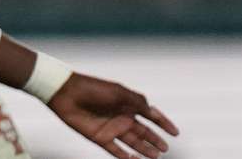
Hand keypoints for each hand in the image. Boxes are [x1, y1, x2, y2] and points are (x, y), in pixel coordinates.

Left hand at [48, 73, 179, 158]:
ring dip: (144, 150)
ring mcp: (110, 128)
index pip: (150, 115)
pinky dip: (126, 157)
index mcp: (127, 104)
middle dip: (154, 140)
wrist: (66, 93)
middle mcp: (120, 116)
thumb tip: (153, 112)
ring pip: (132, 143)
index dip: (163, 123)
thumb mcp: (119, 93)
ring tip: (156, 157)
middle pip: (142, 132)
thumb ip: (138, 103)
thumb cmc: (92, 89)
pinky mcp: (99, 137)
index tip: (175, 133)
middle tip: (165, 149)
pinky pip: (115, 151)